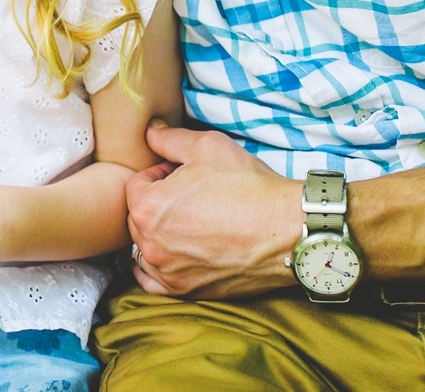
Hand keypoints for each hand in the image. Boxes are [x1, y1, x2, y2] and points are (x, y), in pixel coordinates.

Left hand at [125, 121, 302, 298]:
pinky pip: (152, 281)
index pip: (137, 185)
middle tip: (189, 196)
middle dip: (157, 203)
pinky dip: (156, 268)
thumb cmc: (248, 186)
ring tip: (186, 222)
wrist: (287, 230)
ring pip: (144, 247)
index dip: (160, 174)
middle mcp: (151, 243)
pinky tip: (170, 255)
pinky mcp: (185, 291)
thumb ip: (168, 139)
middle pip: (139, 216)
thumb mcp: (207, 146)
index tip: (183, 174)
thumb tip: (149, 132)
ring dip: (156, 233)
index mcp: (149, 207)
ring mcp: (167, 271)